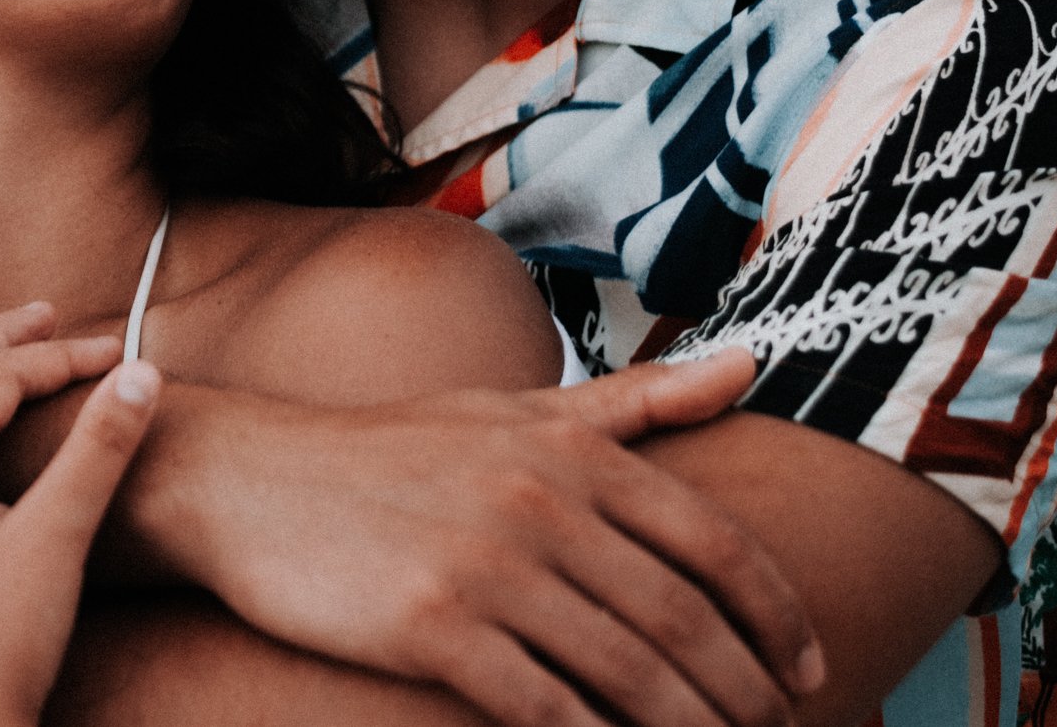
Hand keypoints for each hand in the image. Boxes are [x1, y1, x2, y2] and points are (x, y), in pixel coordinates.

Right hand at [172, 349, 824, 726]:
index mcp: (569, 450)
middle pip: (684, 621)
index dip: (778, 615)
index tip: (811, 668)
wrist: (246, 479)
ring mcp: (485, 565)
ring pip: (628, 675)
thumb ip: (636, 402)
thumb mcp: (511, 411)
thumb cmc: (388, 452)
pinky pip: (544, 710)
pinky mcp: (431, 628)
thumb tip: (753, 365)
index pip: (715, 544)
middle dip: (747, 693)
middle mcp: (539, 501)